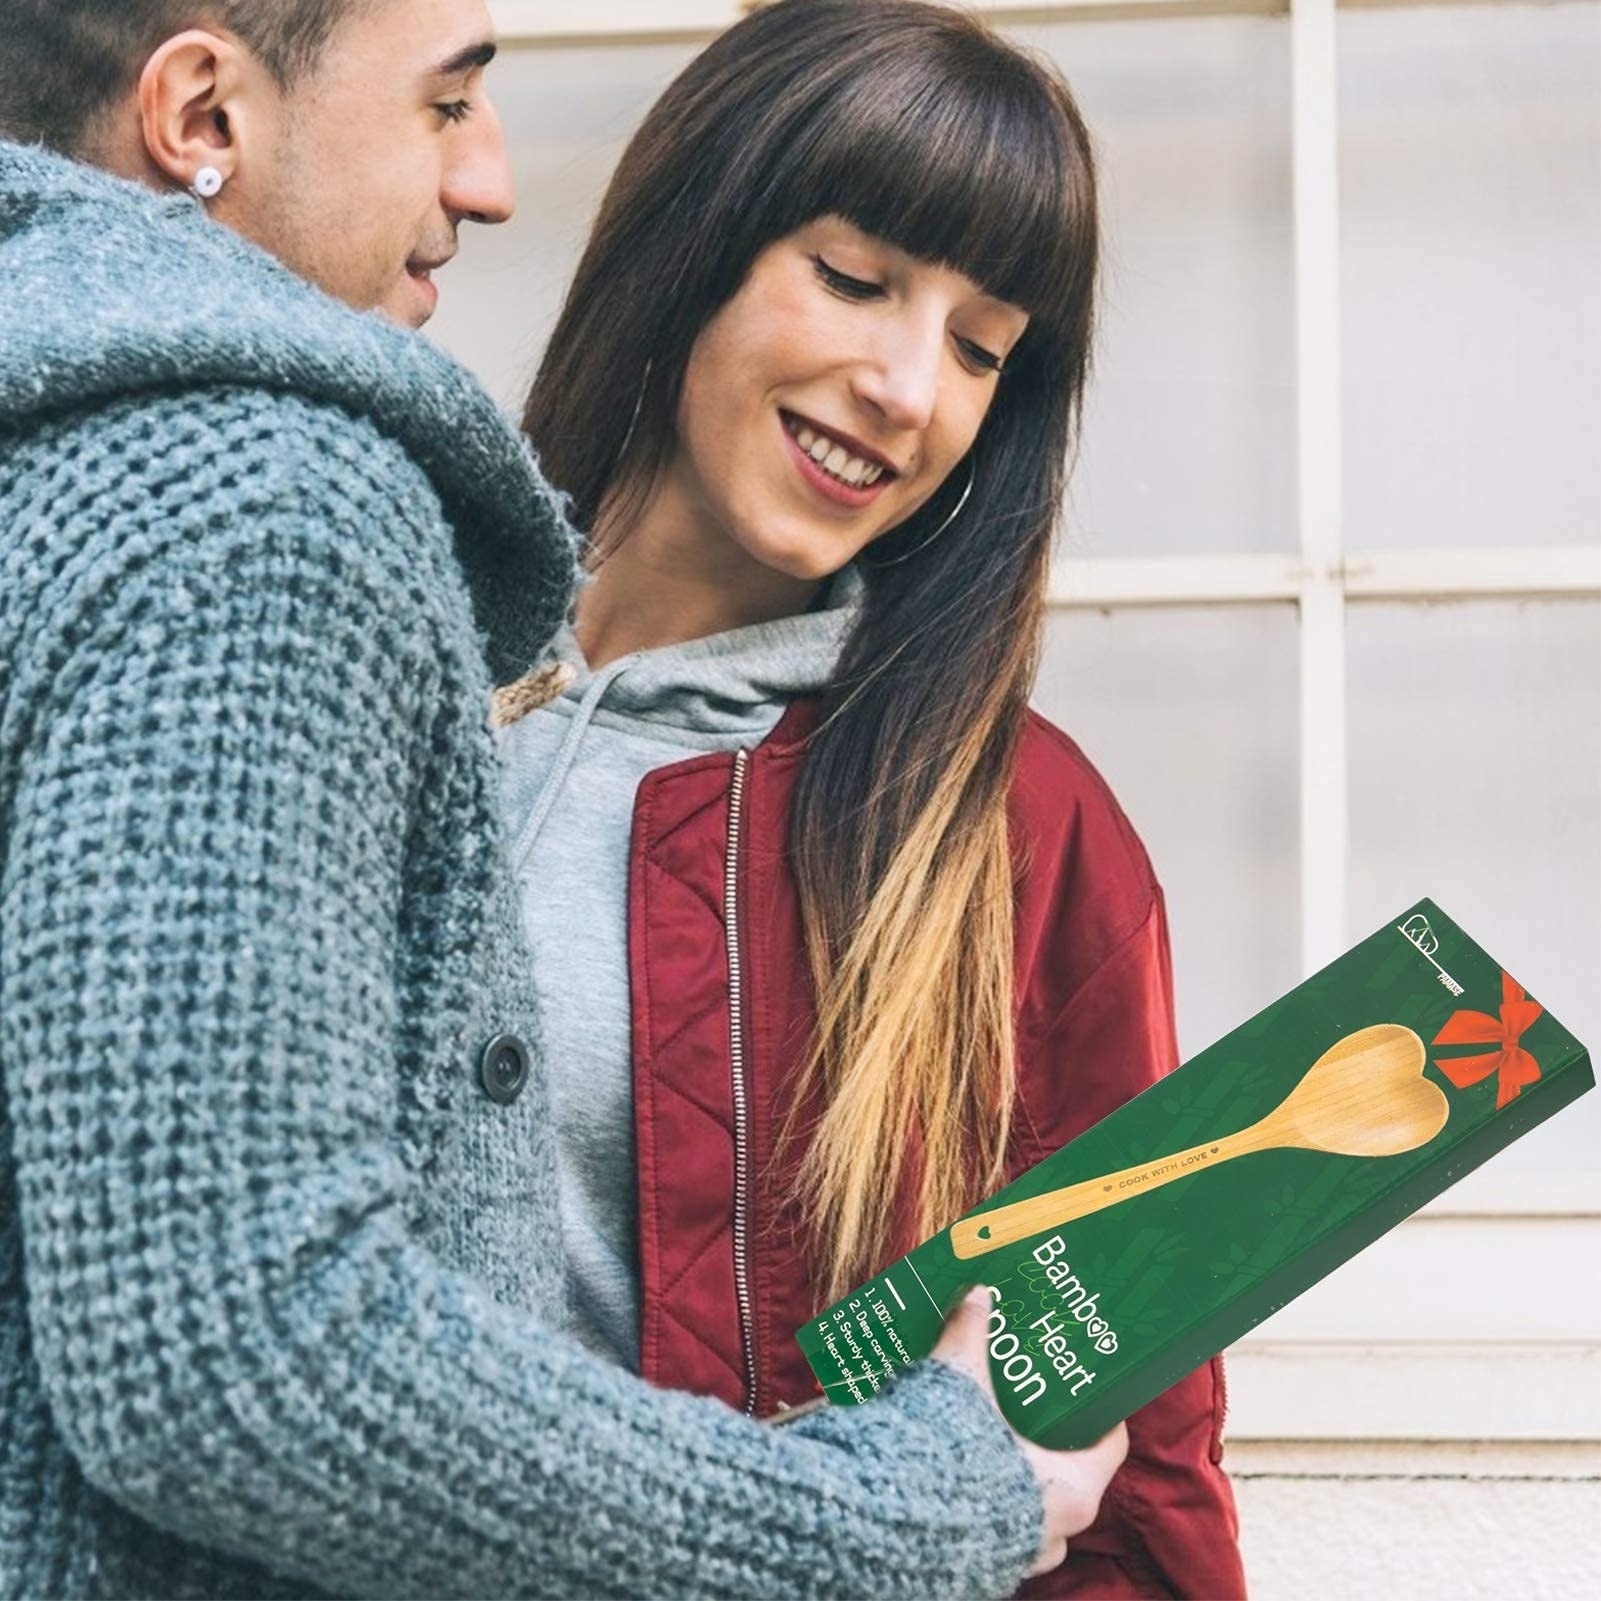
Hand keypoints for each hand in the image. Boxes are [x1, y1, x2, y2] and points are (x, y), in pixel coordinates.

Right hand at [932, 1286, 1128, 1577]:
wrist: (891, 1521)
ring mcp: (1019, 1555)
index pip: (1109, 1447)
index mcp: (1071, 1490)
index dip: (1099, 1413)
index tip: (1085, 1387)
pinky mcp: (981, 1565)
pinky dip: (986, 1501)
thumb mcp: (960, 1382)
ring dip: (1016, 1478)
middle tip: (1029, 1404)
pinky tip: (958, 1468)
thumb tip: (977, 1296)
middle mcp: (1054, 1531)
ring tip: (990, 1436)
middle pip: (1071, 1479)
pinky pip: (998, 1531)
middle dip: (1049, 1442)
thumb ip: (969, 1337)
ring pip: (1034, 1512)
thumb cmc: (947, 1456)